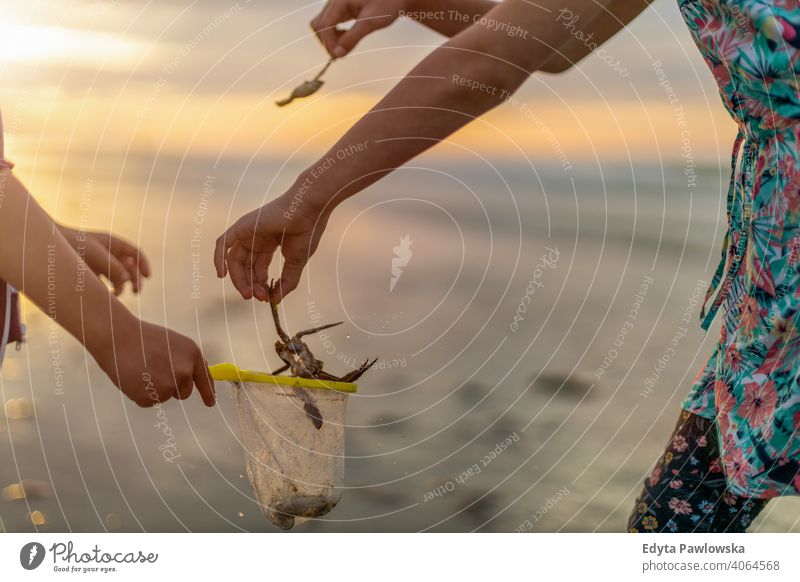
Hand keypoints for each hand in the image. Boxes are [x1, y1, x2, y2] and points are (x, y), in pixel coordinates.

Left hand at [58, 225, 150, 295]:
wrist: (47, 248)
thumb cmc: (71, 245)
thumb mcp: (94, 252)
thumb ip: (112, 265)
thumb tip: (127, 279)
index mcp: (113, 243)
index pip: (135, 254)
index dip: (144, 265)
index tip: (148, 277)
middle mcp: (110, 254)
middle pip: (130, 268)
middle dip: (135, 280)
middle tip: (137, 292)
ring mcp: (101, 264)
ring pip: (120, 278)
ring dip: (122, 287)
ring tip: (117, 296)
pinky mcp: (92, 274)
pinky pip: (106, 285)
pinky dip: (109, 292)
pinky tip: (106, 296)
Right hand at [91, 312, 215, 407]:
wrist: (118, 337)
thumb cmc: (143, 337)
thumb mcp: (173, 343)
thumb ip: (186, 359)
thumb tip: (192, 375)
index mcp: (193, 354)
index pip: (204, 378)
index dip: (208, 393)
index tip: (210, 403)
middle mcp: (185, 372)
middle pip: (185, 392)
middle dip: (172, 387)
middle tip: (154, 370)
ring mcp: (168, 386)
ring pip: (166, 396)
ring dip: (155, 389)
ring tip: (142, 370)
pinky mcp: (151, 397)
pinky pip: (149, 401)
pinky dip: (141, 393)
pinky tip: (134, 378)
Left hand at [214, 191, 328, 302]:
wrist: (308, 210)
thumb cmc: (306, 231)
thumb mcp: (296, 263)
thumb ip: (286, 282)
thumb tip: (275, 300)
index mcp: (269, 244)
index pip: (258, 268)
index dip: (261, 284)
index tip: (268, 298)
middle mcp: (256, 238)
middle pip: (245, 266)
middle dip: (249, 284)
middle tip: (255, 298)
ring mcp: (248, 232)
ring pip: (234, 259)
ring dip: (239, 278)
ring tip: (247, 293)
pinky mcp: (242, 226)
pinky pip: (223, 243)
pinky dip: (218, 258)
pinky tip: (222, 275)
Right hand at [311, 0, 410, 57]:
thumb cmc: (388, 3)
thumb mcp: (370, 23)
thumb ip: (352, 38)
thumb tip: (337, 54)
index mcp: (340, 1)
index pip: (324, 26)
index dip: (329, 44)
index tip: (338, 57)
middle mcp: (335, 1)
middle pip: (319, 25)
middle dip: (328, 42)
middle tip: (341, 54)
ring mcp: (338, 4)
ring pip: (323, 24)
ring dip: (330, 39)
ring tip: (345, 46)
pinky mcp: (342, 9)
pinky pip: (331, 23)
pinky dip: (335, 34)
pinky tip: (346, 38)